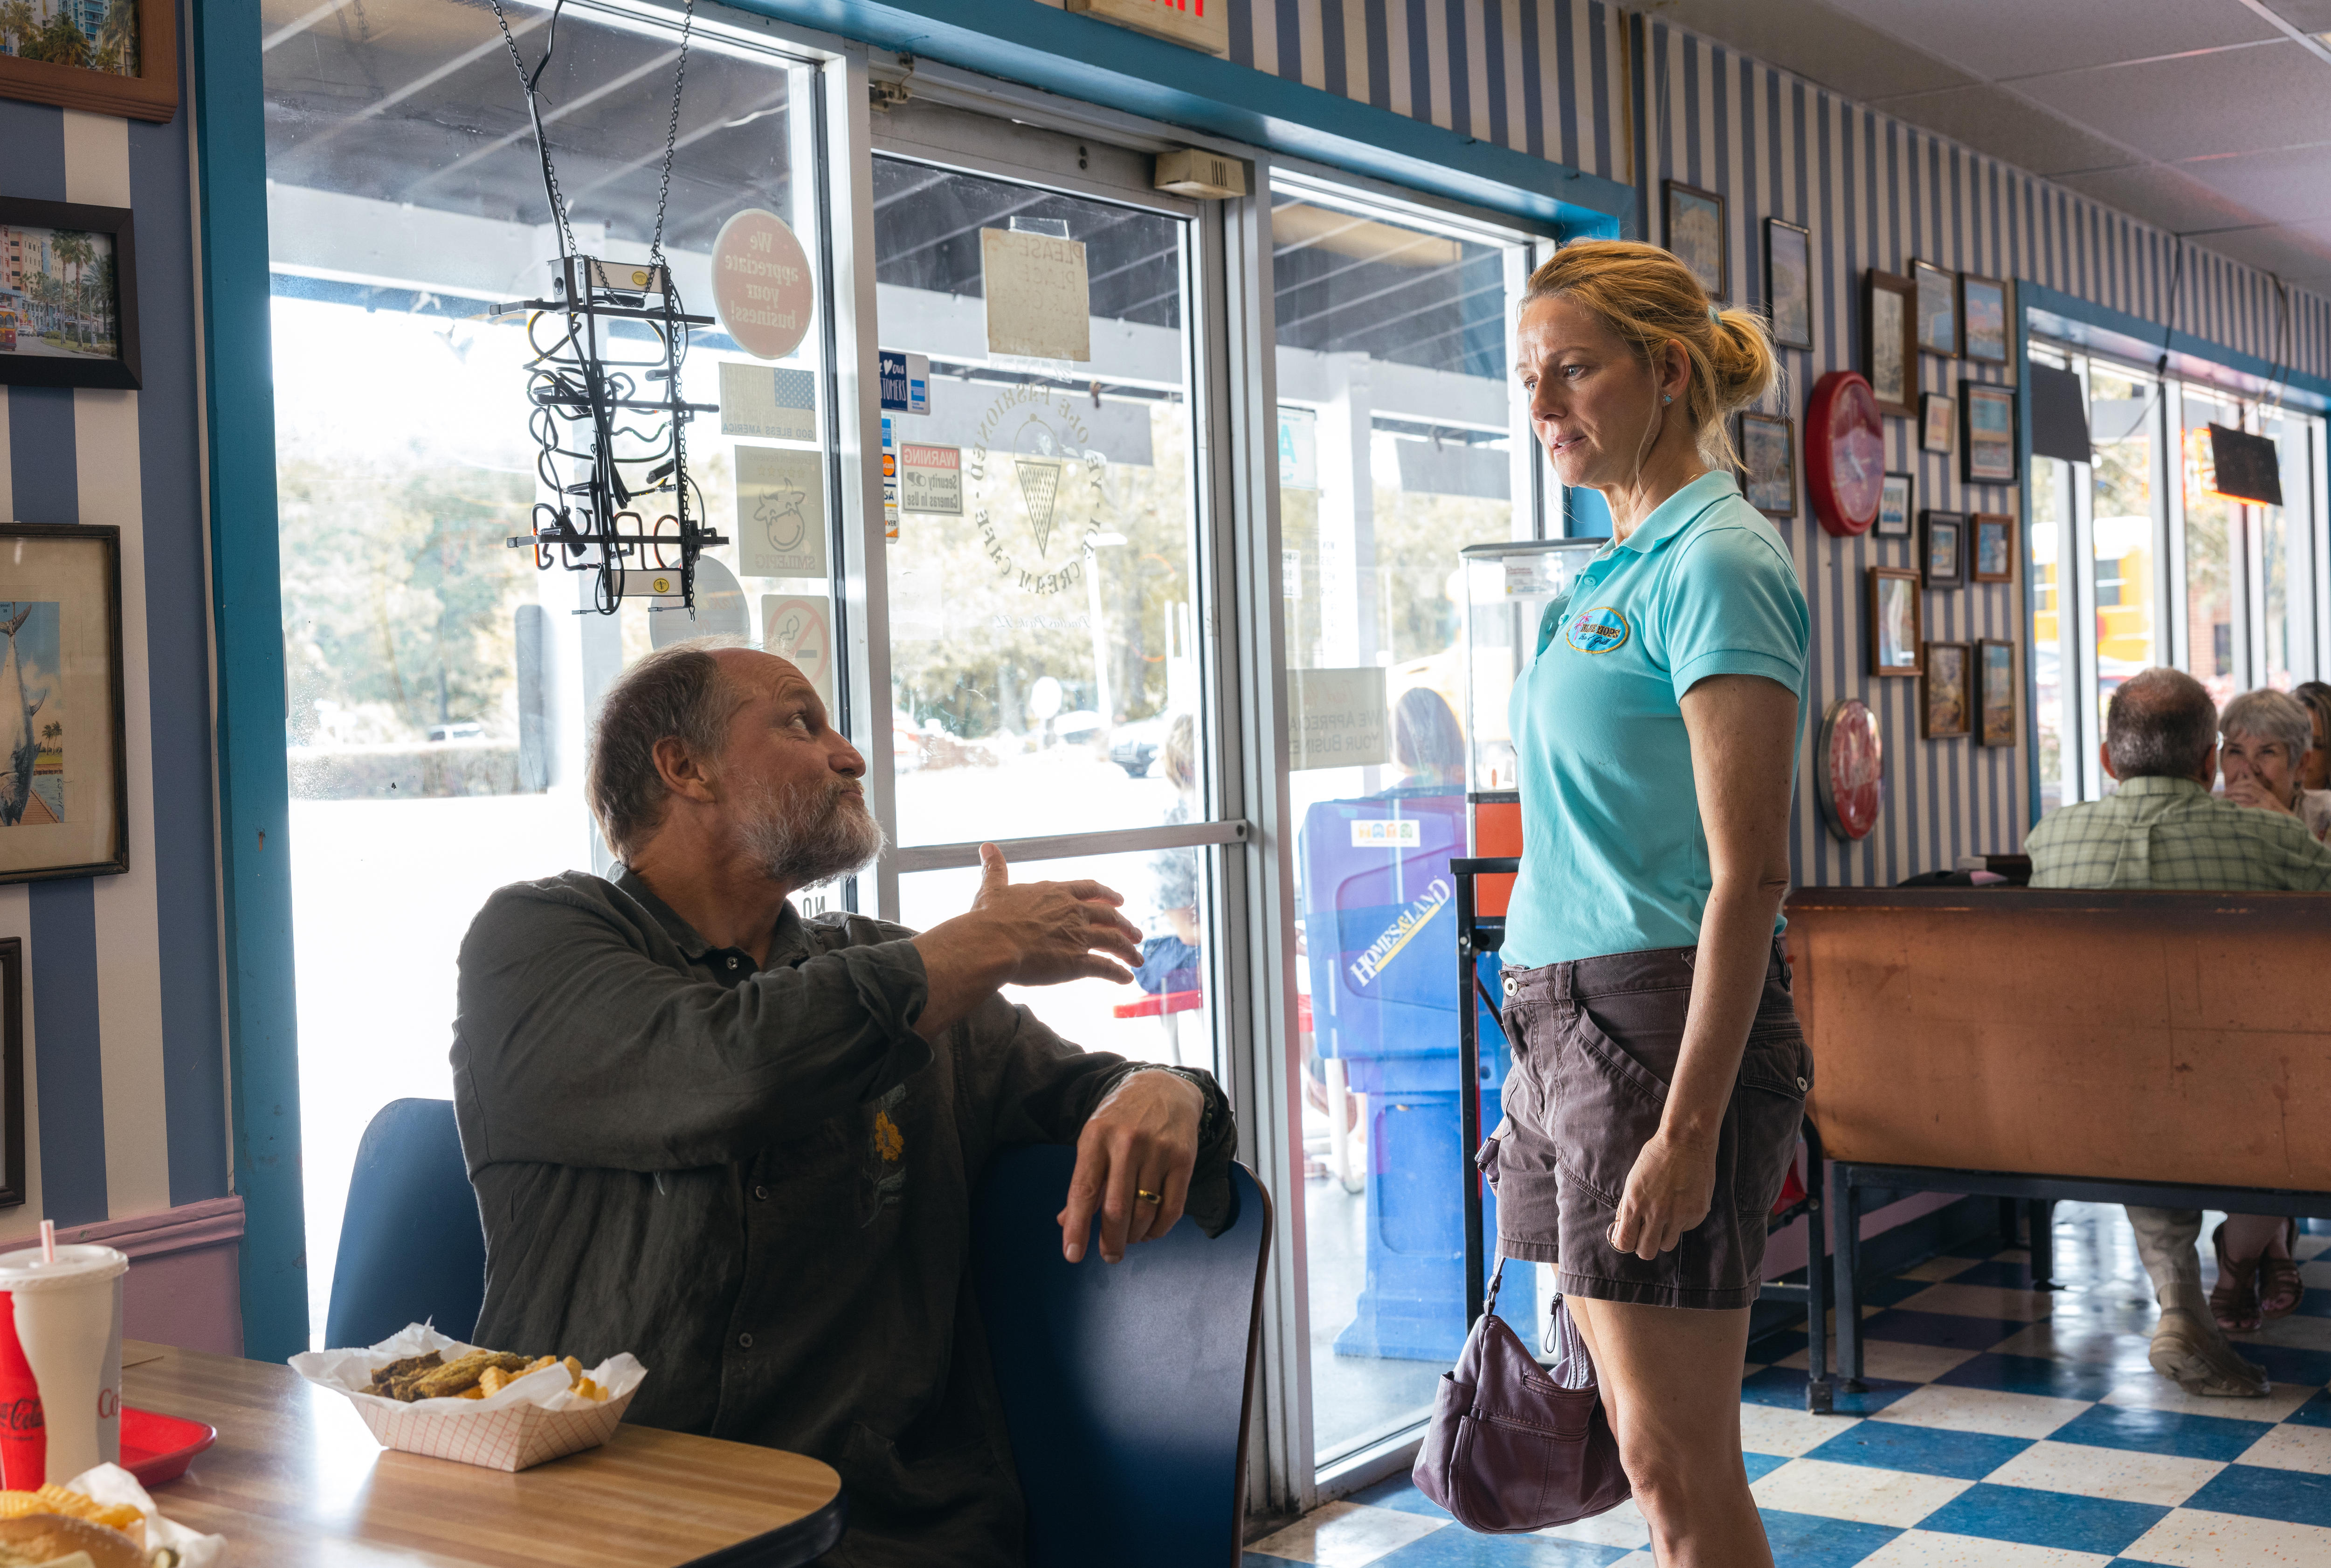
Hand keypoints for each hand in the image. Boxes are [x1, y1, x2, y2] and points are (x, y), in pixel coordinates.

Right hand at [970, 843, 1145, 986]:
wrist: (992, 943)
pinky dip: (1118, 973)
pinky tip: (1127, 979)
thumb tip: (986, 847)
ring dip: (1128, 950)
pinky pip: (1105, 968)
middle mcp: (1073, 912)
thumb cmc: (989, 917)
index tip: (1119, 901)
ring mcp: (1078, 936)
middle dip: (1125, 925)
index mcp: (1056, 893)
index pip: (1090, 890)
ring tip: (1138, 959)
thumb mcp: (993, 888)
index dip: (1107, 895)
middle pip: (1109, 916)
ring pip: (1113, 941)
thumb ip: (995, 869)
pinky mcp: (1077, 963)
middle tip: (1137, 933)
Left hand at [1058, 1070, 1203, 1262]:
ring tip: (1129, 1240)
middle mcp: (1127, 1143)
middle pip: (1116, 1208)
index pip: (1083, 1190)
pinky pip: (1173, 1208)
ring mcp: (1158, 1150)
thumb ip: (1083, 1180)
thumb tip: (1065, 1221)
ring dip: (1135, 1237)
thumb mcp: (1093, 1138)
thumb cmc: (1121, 1118)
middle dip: (1111, 1242)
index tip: (1073, 1254)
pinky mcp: (1183, 1159)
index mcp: (1096, 1137)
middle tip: (1109, 1256)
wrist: (1163, 1088)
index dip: (1077, 1227)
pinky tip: (1150, 1231)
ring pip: (1145, 1212)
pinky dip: (1159, 1229)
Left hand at [1607, 1129, 1718, 1259]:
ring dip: (1663, 1236)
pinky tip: (1681, 1203)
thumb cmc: (1656, 1157)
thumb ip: (1626, 1207)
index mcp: (1636, 1203)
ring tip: (1665, 1218)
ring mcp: (1679, 1215)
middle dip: (1643, 1246)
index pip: (1625, 1243)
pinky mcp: (1697, 1213)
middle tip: (1646, 1234)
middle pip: (1646, 1252)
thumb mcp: (1632, 1179)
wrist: (1686, 1140)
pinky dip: (1681, 1222)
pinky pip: (1685, 1230)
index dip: (1625, 1243)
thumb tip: (1620, 1230)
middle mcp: (1657, 1213)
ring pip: (1667, 1245)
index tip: (1629, 1238)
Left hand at [2225, 774, 2296, 814]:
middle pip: (2249, 785)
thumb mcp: (2268, 806)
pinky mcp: (2264, 811)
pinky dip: (2238, 804)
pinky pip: (2248, 804)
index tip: (2229, 786)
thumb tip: (2244, 796)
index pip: (2252, 782)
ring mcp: (2267, 803)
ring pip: (2248, 792)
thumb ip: (2258, 799)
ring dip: (2235, 793)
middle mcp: (2267, 796)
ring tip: (2226, 798)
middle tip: (2225, 792)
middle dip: (2235, 787)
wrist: (2289, 827)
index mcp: (2267, 794)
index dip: (2239, 782)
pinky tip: (2231, 806)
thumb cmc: (2275, 818)